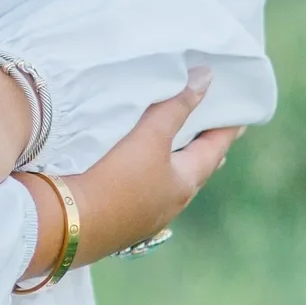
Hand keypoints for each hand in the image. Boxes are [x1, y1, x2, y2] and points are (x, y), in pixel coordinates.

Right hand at [17, 75, 239, 281]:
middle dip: (202, 152)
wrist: (65, 226)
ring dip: (174, 167)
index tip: (240, 117)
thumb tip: (207, 78)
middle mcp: (169, 205)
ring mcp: (144, 218)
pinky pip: (143, 194)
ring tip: (176, 153)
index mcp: (184, 184)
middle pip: (193, 172)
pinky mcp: (118, 222)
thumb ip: (176, 106)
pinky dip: (149, 178)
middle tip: (211, 136)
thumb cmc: (115, 180)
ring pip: (168, 185)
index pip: (213, 150)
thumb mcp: (149, 138)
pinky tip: (137, 177)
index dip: (226, 130)